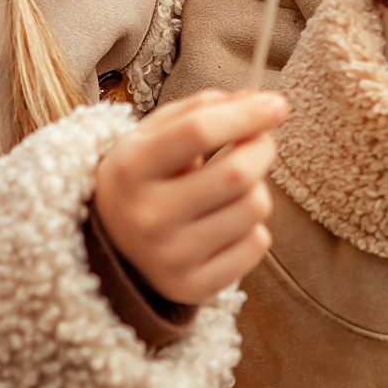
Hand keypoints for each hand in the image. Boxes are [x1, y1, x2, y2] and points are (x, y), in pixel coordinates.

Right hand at [94, 90, 286, 304]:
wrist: (110, 246)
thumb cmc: (142, 179)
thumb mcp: (151, 136)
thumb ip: (200, 110)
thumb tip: (257, 100)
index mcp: (130, 168)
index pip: (198, 132)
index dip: (245, 114)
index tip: (277, 104)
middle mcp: (147, 216)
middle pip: (236, 173)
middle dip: (262, 148)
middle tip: (259, 142)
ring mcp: (170, 257)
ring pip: (254, 208)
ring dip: (257, 189)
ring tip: (232, 189)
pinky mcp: (193, 287)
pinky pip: (257, 245)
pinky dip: (253, 227)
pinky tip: (226, 223)